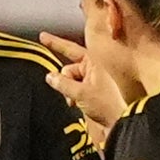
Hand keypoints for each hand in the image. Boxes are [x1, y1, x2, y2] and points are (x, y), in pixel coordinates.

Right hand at [39, 30, 125, 147]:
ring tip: (76, 101)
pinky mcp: (89, 92)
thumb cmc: (106, 105)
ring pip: (68, 81)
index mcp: (93, 63)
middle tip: (71, 94)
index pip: (70, 49)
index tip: (43, 36)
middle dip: (65, 81)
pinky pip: (73, 89)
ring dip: (68, 91)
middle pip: (67, 69)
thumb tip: (50, 77)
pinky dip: (71, 96)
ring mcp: (91, 80)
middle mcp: (92, 69)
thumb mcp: (80, 92)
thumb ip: (62, 83)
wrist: (116, 123)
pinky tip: (76, 104)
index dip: (55, 43)